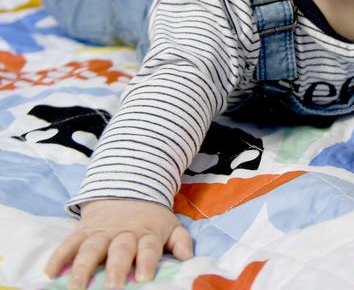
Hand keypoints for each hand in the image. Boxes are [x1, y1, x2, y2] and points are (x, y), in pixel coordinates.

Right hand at [44, 199, 191, 288]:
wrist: (127, 188)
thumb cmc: (150, 218)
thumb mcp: (170, 226)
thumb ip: (180, 242)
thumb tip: (189, 259)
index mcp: (147, 234)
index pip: (149, 247)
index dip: (147, 261)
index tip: (144, 277)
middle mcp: (123, 233)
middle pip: (120, 250)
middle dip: (116, 268)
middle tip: (113, 287)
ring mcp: (101, 231)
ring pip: (91, 248)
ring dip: (82, 268)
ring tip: (76, 288)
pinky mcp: (82, 230)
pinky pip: (69, 243)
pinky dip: (59, 256)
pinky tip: (50, 272)